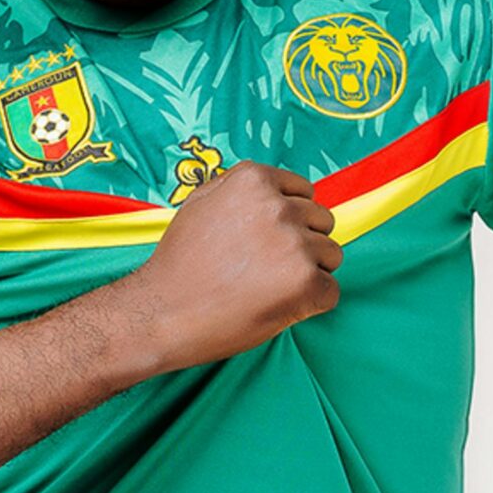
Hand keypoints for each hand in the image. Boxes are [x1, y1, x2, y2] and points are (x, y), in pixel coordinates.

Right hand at [118, 160, 340, 371]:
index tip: (267, 241)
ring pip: (331, 255)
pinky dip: (312, 303)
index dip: (290, 220)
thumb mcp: (201, 202)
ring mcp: (294, 245)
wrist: (161, 312)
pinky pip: (331, 290)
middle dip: (302, 244)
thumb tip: (280, 190)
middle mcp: (279, 206)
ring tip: (269, 288)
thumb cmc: (179, 262)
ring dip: (309, 273)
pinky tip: (279, 307)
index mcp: (255, 180)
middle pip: (322, 222)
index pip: (305, 192)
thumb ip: (241, 188)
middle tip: (265, 269)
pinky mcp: (305, 282)